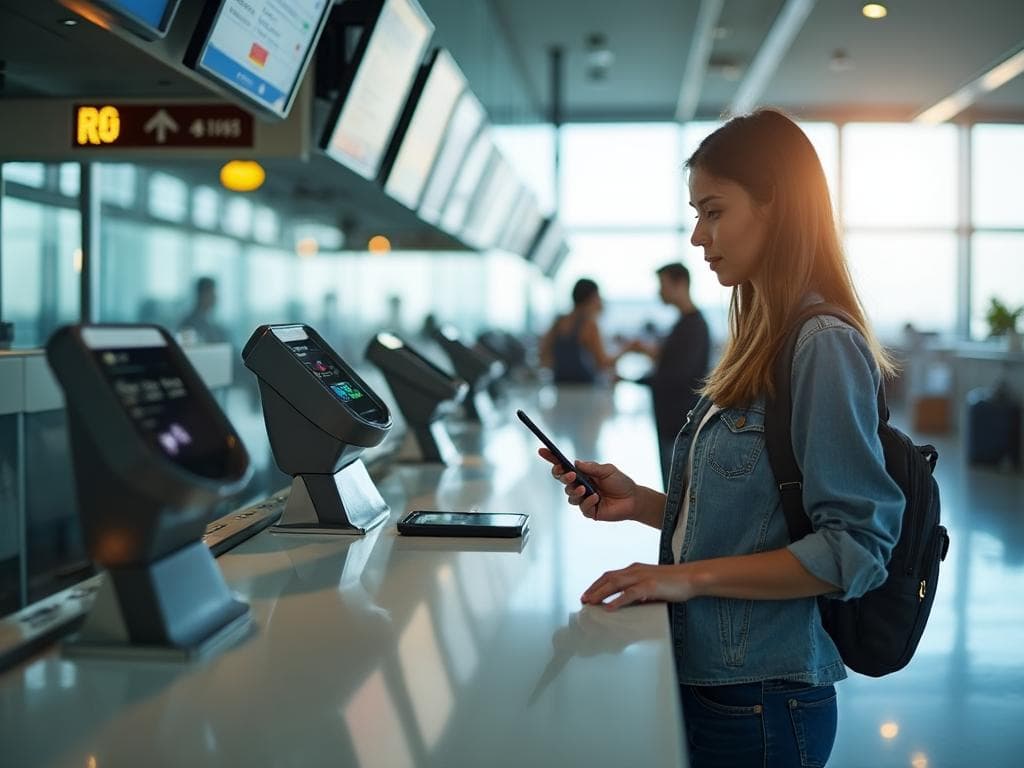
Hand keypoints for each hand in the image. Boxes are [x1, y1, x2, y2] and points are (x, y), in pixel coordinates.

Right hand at [537, 449, 636, 522]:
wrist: (632, 499)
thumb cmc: (620, 482)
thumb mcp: (607, 470)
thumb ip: (592, 467)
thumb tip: (575, 462)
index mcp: (582, 473)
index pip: (563, 466)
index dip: (551, 458)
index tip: (543, 451)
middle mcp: (580, 485)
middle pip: (562, 480)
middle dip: (562, 476)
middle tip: (571, 475)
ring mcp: (583, 498)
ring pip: (569, 495)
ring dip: (575, 491)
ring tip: (585, 489)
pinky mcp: (589, 510)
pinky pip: (582, 507)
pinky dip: (588, 502)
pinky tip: (597, 499)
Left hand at [581, 562, 697, 609]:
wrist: (692, 577)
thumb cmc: (675, 582)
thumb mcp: (652, 585)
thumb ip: (639, 592)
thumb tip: (628, 602)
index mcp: (635, 569)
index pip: (610, 575)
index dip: (597, 584)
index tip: (588, 593)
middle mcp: (635, 570)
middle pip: (608, 578)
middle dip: (594, 589)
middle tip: (583, 599)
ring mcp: (642, 577)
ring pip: (615, 583)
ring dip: (600, 593)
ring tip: (590, 602)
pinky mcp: (650, 585)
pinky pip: (629, 594)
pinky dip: (617, 600)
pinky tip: (609, 608)